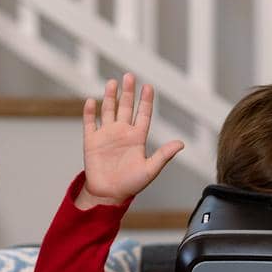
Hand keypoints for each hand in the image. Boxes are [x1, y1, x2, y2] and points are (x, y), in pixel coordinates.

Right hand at [75, 73, 184, 208]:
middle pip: (126, 107)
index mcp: (137, 138)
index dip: (146, 100)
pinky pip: (90, 123)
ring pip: (109, 110)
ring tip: (113, 83)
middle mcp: (122, 133)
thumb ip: (164, 155)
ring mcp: (106, 135)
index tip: (148, 86)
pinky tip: (91, 101)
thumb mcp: (150, 170)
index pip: (143, 114)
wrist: (108, 195)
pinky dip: (90, 112)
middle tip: (129, 76)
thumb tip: (181, 143)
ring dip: (110, 97)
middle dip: (128, 92)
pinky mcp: (92, 141)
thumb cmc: (130, 185)